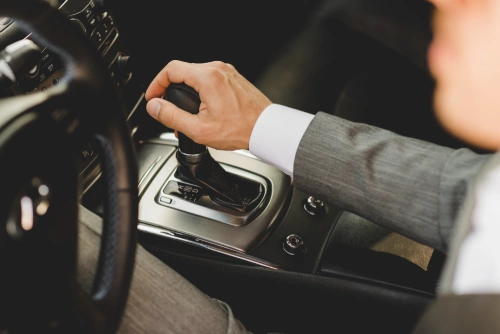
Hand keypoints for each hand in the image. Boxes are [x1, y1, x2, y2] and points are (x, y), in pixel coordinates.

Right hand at [145, 60, 271, 150]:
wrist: (266, 129)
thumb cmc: (240, 129)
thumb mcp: (199, 128)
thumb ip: (172, 116)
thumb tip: (154, 107)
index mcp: (207, 77)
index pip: (171, 69)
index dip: (156, 84)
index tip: (153, 97)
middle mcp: (217, 70)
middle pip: (183, 73)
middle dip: (171, 93)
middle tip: (168, 112)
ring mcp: (227, 73)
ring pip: (196, 78)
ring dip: (186, 96)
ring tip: (186, 118)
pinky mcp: (233, 79)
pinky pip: (210, 82)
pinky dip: (200, 95)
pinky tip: (202, 113)